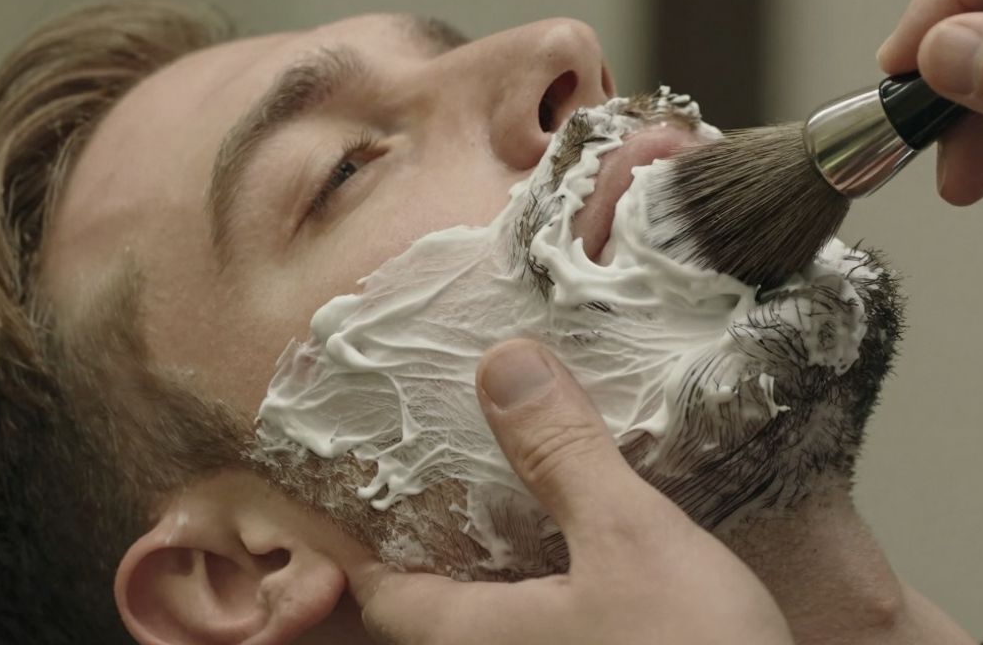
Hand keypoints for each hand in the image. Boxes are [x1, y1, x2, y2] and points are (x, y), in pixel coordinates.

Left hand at [352, 339, 791, 644]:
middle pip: (432, 607)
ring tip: (512, 491)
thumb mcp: (629, 540)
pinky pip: (543, 629)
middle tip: (438, 465)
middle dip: (431, 539)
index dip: (360, 533)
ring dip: (494, 562)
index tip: (352, 476)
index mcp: (471, 640)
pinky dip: (543, 585)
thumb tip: (501, 364)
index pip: (381, 588)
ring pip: (493, 621)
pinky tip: (580, 551)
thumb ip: (563, 455)